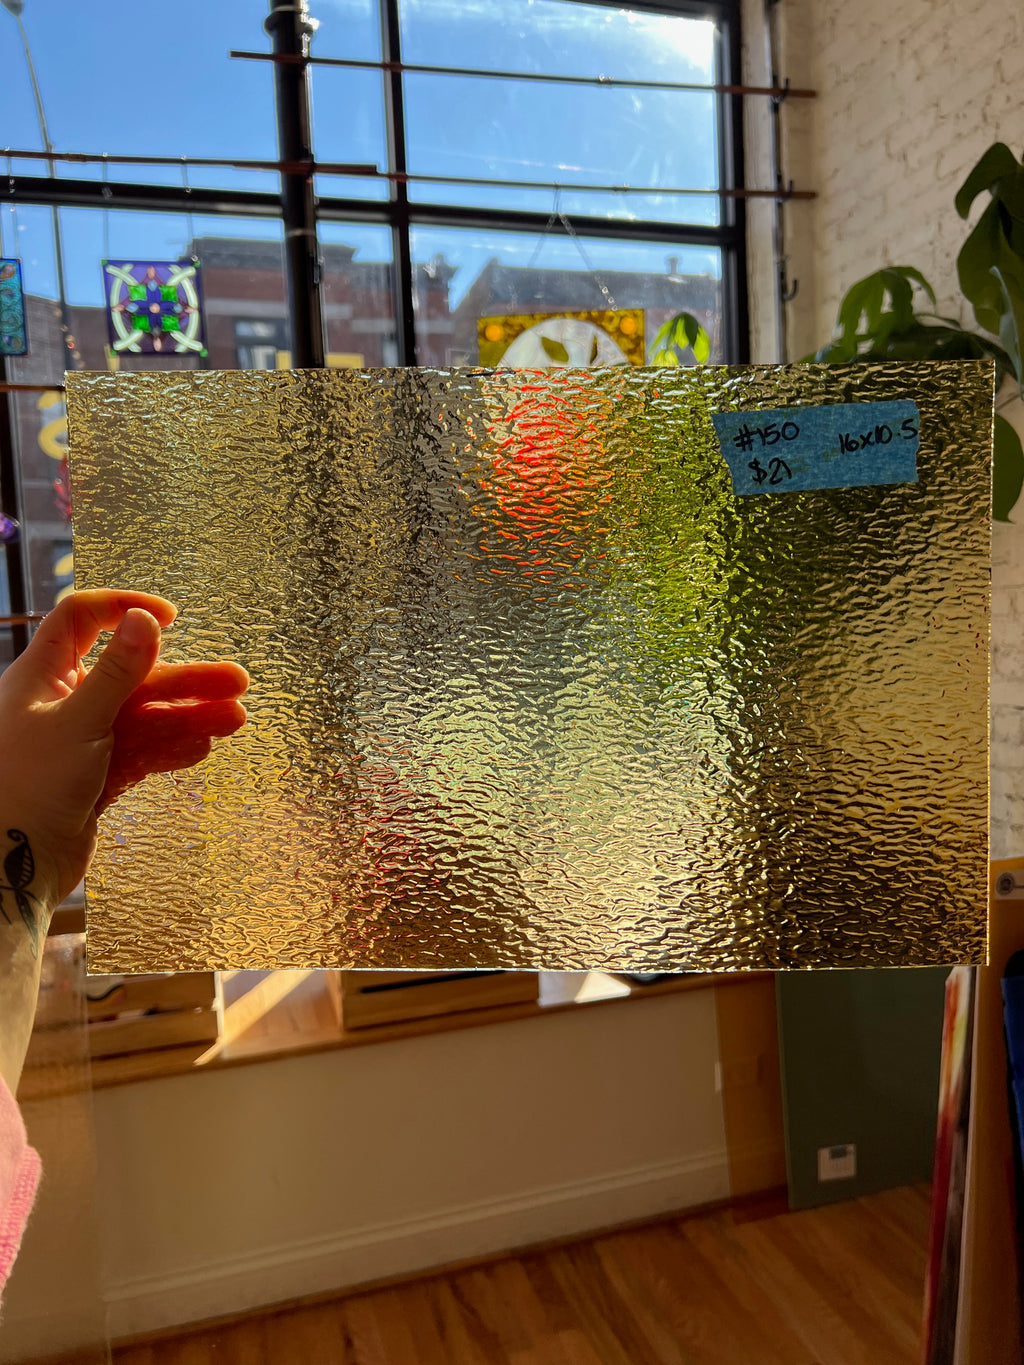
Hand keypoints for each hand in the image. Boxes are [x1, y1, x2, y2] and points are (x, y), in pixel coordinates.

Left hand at [0, 590, 247, 918]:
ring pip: (142, 719)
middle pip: (130, 677)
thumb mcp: (79, 721)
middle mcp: (59, 703)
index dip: (123, 610)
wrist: (11, 865)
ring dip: (187, 717)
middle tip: (236, 681)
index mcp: (42, 676)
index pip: (81, 620)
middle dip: (184, 680)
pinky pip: (137, 753)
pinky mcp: (93, 777)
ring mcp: (78, 742)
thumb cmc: (28, 785)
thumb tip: (145, 619)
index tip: (168, 617)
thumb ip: (118, 672)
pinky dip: (168, 750)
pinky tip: (200, 748)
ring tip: (234, 720)